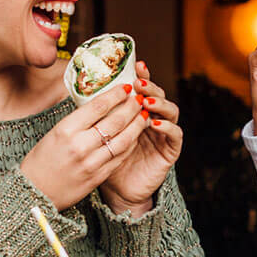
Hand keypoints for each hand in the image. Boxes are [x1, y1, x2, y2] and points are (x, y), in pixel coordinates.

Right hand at [20, 82, 146, 209]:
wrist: (35, 193)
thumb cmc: (42, 160)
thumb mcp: (54, 133)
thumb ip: (77, 120)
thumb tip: (100, 102)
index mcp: (66, 130)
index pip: (98, 106)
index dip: (116, 94)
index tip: (125, 87)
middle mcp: (80, 145)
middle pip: (115, 121)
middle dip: (131, 107)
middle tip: (139, 98)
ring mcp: (91, 163)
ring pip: (123, 140)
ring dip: (137, 125)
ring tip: (143, 115)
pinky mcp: (98, 177)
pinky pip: (120, 157)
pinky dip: (131, 144)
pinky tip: (135, 135)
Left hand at [99, 61, 182, 214]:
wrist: (117, 192)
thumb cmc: (104, 162)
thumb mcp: (96, 136)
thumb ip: (96, 116)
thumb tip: (81, 89)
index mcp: (137, 113)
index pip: (143, 89)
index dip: (141, 76)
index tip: (134, 65)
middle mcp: (153, 119)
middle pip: (158, 95)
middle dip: (149, 86)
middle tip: (139, 82)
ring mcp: (163, 135)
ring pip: (171, 111)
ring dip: (159, 103)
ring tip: (146, 101)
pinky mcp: (170, 151)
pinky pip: (175, 135)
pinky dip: (167, 126)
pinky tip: (154, 122)